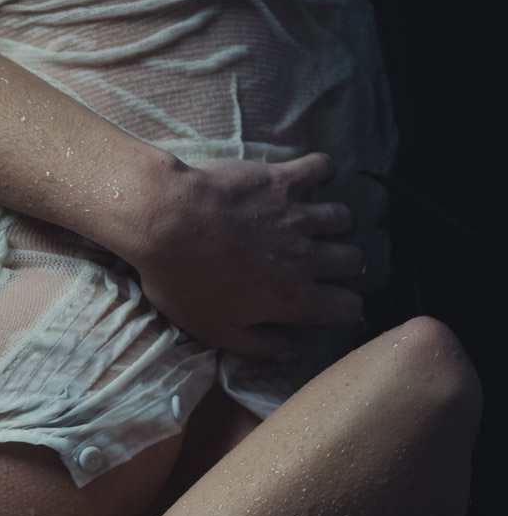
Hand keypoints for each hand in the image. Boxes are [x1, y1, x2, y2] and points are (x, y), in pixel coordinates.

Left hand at [131, 152, 367, 356]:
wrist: (164, 223)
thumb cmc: (182, 281)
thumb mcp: (214, 331)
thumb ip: (257, 345)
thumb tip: (287, 347)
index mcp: (292, 298)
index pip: (348, 308)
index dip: (345, 309)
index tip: (331, 303)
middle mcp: (305, 257)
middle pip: (352, 260)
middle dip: (342, 263)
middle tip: (319, 260)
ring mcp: (297, 215)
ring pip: (343, 217)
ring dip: (333, 222)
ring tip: (313, 222)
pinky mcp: (282, 180)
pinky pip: (321, 168)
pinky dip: (321, 170)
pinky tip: (311, 176)